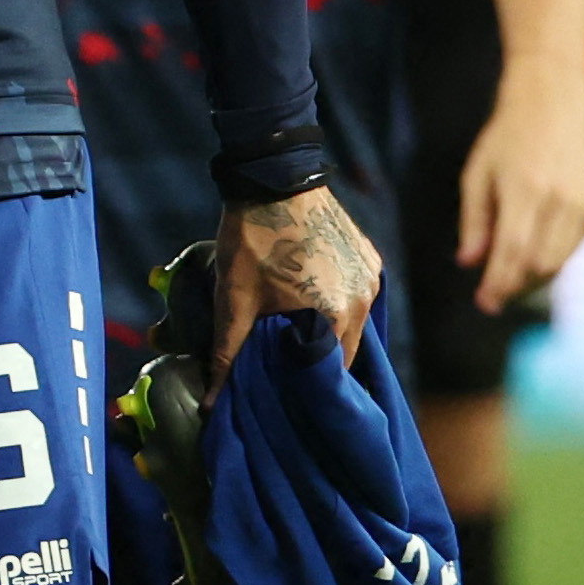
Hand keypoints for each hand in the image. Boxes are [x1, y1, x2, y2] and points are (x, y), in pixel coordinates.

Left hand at [214, 183, 382, 378]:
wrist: (274, 179)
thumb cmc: (251, 240)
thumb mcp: (233, 301)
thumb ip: (228, 355)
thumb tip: (212, 406)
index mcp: (333, 317)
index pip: (328, 375)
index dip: (305, 387)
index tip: (285, 389)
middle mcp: (362, 301)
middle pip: (345, 352)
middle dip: (318, 362)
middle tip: (287, 363)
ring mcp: (370, 278)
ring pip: (353, 325)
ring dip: (330, 332)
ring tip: (299, 332)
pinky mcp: (371, 259)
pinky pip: (358, 297)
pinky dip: (339, 305)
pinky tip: (313, 301)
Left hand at [459, 68, 583, 313]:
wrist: (552, 106)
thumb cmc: (506, 139)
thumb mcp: (477, 174)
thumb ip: (473, 221)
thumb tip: (469, 264)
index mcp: (526, 186)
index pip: (514, 250)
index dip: (499, 283)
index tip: (485, 303)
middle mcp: (559, 197)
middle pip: (538, 264)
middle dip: (514, 286)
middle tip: (492, 293)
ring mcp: (583, 203)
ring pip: (557, 263)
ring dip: (531, 279)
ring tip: (509, 277)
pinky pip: (571, 251)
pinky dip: (550, 261)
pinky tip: (532, 253)